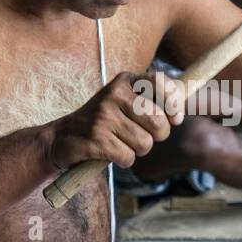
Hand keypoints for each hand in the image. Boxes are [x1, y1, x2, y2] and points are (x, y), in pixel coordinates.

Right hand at [48, 70, 185, 168]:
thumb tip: (179, 113)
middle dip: (155, 137)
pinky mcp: (96, 138)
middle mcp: (114, 93)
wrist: (63, 137)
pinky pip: (128, 157)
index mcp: (125, 81)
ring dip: (137, 150)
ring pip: (145, 144)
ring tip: (119, 142)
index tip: (175, 119)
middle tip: (138, 135)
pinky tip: (109, 151)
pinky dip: (123, 160)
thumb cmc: (105, 122)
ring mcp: (103, 115)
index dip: (175, 105)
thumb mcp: (127, 102)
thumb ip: (154, 101)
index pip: (162, 84)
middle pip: (159, 123)